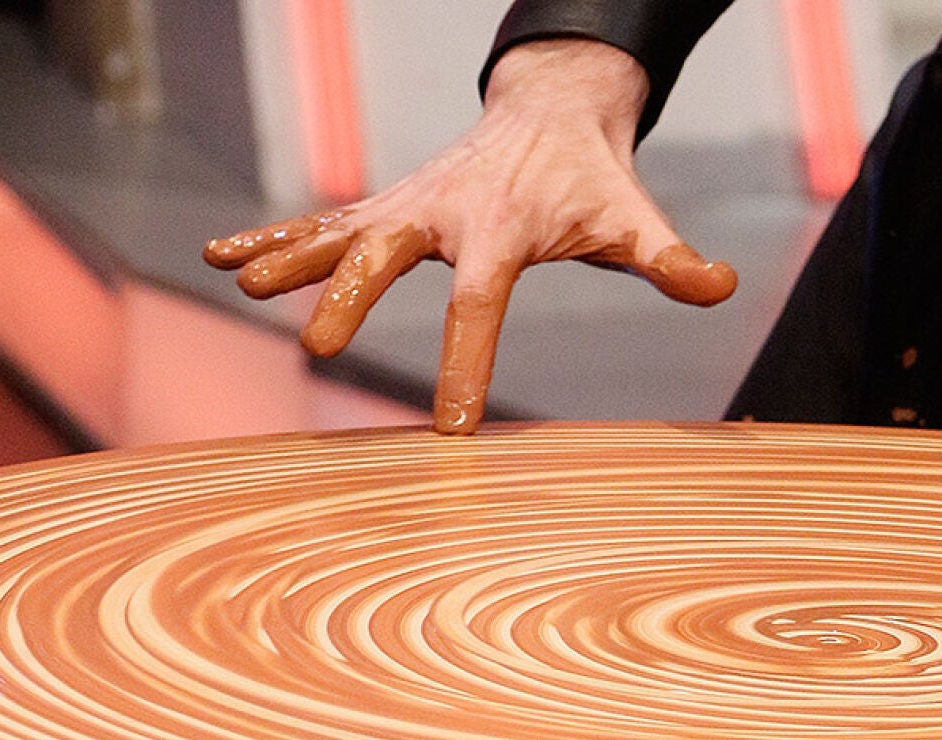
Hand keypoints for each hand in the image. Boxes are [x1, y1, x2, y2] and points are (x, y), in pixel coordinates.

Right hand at [203, 39, 737, 434]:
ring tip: (238, 283)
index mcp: (501, 228)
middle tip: (316, 346)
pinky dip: (271, 236)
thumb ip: (672, 261)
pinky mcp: (385, 204)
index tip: (451, 427)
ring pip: (339, 230)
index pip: (480, 303)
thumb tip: (722, 286)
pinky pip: (321, 221)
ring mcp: (405, 205)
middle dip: (352, 297)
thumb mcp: (635, 220)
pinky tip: (219, 258)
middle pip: (389, 255)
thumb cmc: (593, 180)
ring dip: (289, 257)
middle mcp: (441, 213)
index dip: (467, 361)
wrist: (550, 109)